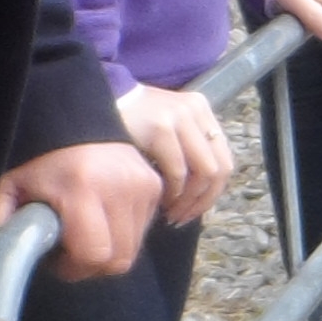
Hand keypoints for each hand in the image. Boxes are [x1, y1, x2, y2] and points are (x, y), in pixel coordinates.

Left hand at [0, 139, 157, 279]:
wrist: (80, 124)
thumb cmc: (43, 161)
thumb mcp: (13, 185)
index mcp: (83, 188)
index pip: (94, 255)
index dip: (74, 268)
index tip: (58, 260)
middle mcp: (120, 187)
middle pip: (117, 260)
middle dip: (92, 267)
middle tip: (71, 253)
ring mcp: (143, 187)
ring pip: (132, 250)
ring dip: (109, 252)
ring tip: (86, 235)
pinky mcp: (155, 187)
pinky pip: (142, 232)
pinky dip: (123, 236)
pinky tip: (103, 221)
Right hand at [117, 83, 235, 224]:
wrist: (97, 102)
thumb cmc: (132, 123)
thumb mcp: (167, 128)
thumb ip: (187, 150)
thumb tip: (202, 194)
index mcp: (200, 110)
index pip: (224, 160)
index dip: (213, 193)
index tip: (195, 211)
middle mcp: (194, 110)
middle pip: (219, 168)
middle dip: (203, 201)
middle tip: (183, 218)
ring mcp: (179, 117)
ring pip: (204, 172)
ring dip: (188, 200)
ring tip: (172, 213)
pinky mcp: (161, 127)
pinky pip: (178, 170)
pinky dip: (173, 192)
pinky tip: (161, 200)